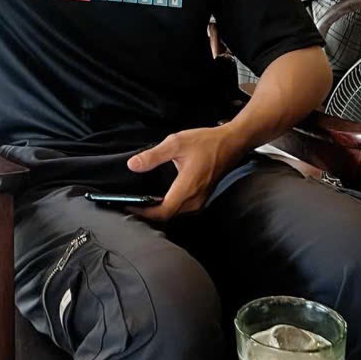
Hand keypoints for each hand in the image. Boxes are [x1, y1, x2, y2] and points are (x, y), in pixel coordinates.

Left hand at [126, 125, 242, 222]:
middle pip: (167, 216)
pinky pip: (182, 209)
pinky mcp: (202, 198)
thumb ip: (153, 156)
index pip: (162, 212)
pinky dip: (168, 207)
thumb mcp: (176, 143)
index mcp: (187, 188)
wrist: (231, 143)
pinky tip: (159, 198)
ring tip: (141, 203)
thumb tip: (133, 165)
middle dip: (148, 214)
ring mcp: (199, 201)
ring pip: (175, 214)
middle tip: (130, 205)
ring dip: (158, 211)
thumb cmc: (206, 142)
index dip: (144, 213)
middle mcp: (194, 199)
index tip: (129, 207)